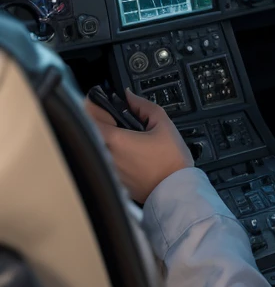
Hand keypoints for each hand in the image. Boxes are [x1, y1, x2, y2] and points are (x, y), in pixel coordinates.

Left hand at [84, 88, 193, 203]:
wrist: (175, 190)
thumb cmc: (171, 161)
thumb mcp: (164, 124)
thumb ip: (143, 105)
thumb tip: (129, 96)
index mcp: (115, 140)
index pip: (87, 115)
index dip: (94, 105)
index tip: (104, 103)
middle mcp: (105, 155)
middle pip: (91, 130)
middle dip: (102, 121)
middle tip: (120, 119)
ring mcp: (107, 169)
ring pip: (97, 145)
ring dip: (107, 137)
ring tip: (128, 137)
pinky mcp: (112, 180)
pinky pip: (105, 160)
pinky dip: (113, 153)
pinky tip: (131, 153)